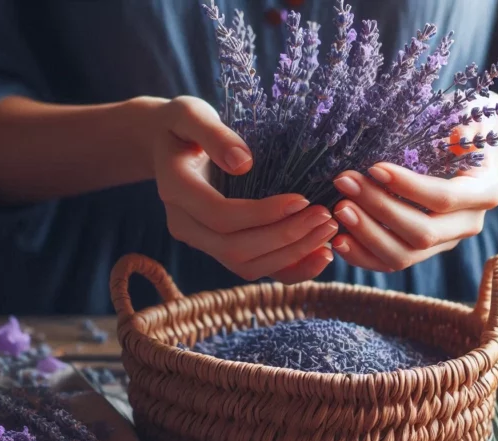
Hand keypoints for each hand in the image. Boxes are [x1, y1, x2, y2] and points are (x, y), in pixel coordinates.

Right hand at [149, 96, 336, 282]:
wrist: (169, 143)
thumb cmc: (184, 124)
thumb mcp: (191, 114)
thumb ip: (213, 134)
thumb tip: (243, 163)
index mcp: (176, 191)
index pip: (220, 216)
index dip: (263, 214)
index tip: (301, 199)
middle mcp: (185, 225)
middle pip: (235, 249)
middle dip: (285, 237)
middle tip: (325, 217)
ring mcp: (202, 241)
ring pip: (247, 266)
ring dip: (291, 255)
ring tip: (328, 231)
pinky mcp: (220, 248)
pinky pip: (255, 269)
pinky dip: (289, 268)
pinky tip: (321, 255)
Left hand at [329, 111, 497, 272]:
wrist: (468, 144)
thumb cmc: (466, 122)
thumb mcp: (474, 113)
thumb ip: (470, 124)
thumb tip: (457, 135)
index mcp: (484, 193)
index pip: (444, 199)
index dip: (408, 187)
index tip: (374, 167)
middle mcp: (467, 224)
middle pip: (422, 233)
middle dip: (379, 210)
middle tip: (345, 183)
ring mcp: (444, 242)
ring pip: (405, 256)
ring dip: (367, 235)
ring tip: (338, 210)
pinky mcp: (421, 250)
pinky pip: (390, 263)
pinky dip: (363, 256)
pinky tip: (338, 239)